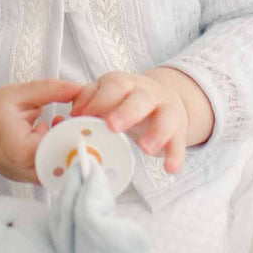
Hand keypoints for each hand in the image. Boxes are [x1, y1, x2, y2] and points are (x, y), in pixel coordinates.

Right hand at [0, 79, 91, 184]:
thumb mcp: (20, 93)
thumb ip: (50, 89)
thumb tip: (79, 88)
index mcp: (15, 147)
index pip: (52, 148)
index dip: (69, 135)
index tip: (78, 120)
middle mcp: (19, 168)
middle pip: (58, 162)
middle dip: (71, 142)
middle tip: (73, 124)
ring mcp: (23, 177)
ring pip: (57, 170)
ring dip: (66, 149)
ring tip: (60, 127)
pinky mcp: (27, 178)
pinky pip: (51, 170)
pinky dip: (58, 154)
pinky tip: (53, 136)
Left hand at [62, 70, 188, 173]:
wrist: (164, 100)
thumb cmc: (125, 101)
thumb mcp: (106, 95)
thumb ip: (88, 101)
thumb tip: (73, 115)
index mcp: (125, 84)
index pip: (115, 85)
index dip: (99, 100)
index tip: (84, 116)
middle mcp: (148, 94)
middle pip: (141, 98)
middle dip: (126, 112)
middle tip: (112, 127)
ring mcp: (166, 111)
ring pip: (166, 116)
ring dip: (157, 132)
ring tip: (145, 148)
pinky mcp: (178, 131)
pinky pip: (179, 143)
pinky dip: (175, 155)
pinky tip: (170, 168)